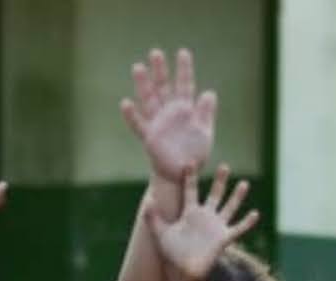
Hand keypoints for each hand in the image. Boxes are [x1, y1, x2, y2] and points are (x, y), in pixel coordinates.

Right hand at [121, 47, 218, 184]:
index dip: (184, 69)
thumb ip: (205, 113)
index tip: (183, 52)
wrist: (182, 173)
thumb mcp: (205, 132)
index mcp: (185, 109)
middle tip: (155, 52)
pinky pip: (139, 125)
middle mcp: (169, 112)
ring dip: (143, 84)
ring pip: (149, 100)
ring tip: (138, 67)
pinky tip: (126, 103)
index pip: (185, 84)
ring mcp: (158, 123)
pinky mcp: (149, 137)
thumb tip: (209, 93)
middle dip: (160, 70)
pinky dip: (132, 115)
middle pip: (163, 87)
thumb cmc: (195, 152)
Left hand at [150, 166, 260, 279]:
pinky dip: (247, 223)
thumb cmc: (171, 253)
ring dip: (237, 196)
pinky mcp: (223, 238)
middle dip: (220, 181)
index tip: (189, 163)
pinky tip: (255, 214)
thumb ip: (153, 218)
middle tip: (225, 166)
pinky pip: (238, 229)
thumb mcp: (160, 233)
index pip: (191, 191)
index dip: (190, 178)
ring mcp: (216, 227)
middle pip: (215, 194)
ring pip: (229, 207)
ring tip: (244, 183)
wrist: (182, 271)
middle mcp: (206, 217)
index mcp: (190, 213)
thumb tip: (147, 201)